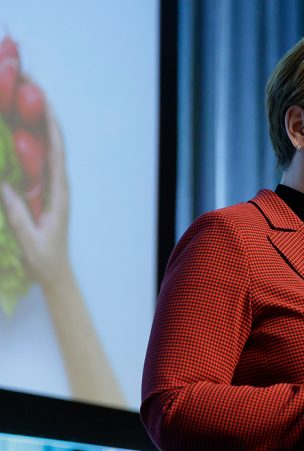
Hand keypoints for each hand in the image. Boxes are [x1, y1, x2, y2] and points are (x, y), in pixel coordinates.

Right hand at [1, 104, 69, 287]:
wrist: (54, 271)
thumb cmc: (44, 257)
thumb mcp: (29, 238)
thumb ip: (18, 213)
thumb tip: (3, 185)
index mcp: (60, 193)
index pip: (58, 154)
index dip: (52, 127)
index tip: (45, 103)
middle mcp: (60, 186)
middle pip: (55, 145)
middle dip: (46, 117)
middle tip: (33, 89)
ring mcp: (53, 188)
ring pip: (48, 150)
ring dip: (40, 126)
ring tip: (28, 101)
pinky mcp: (45, 192)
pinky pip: (40, 162)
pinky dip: (34, 143)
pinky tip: (22, 131)